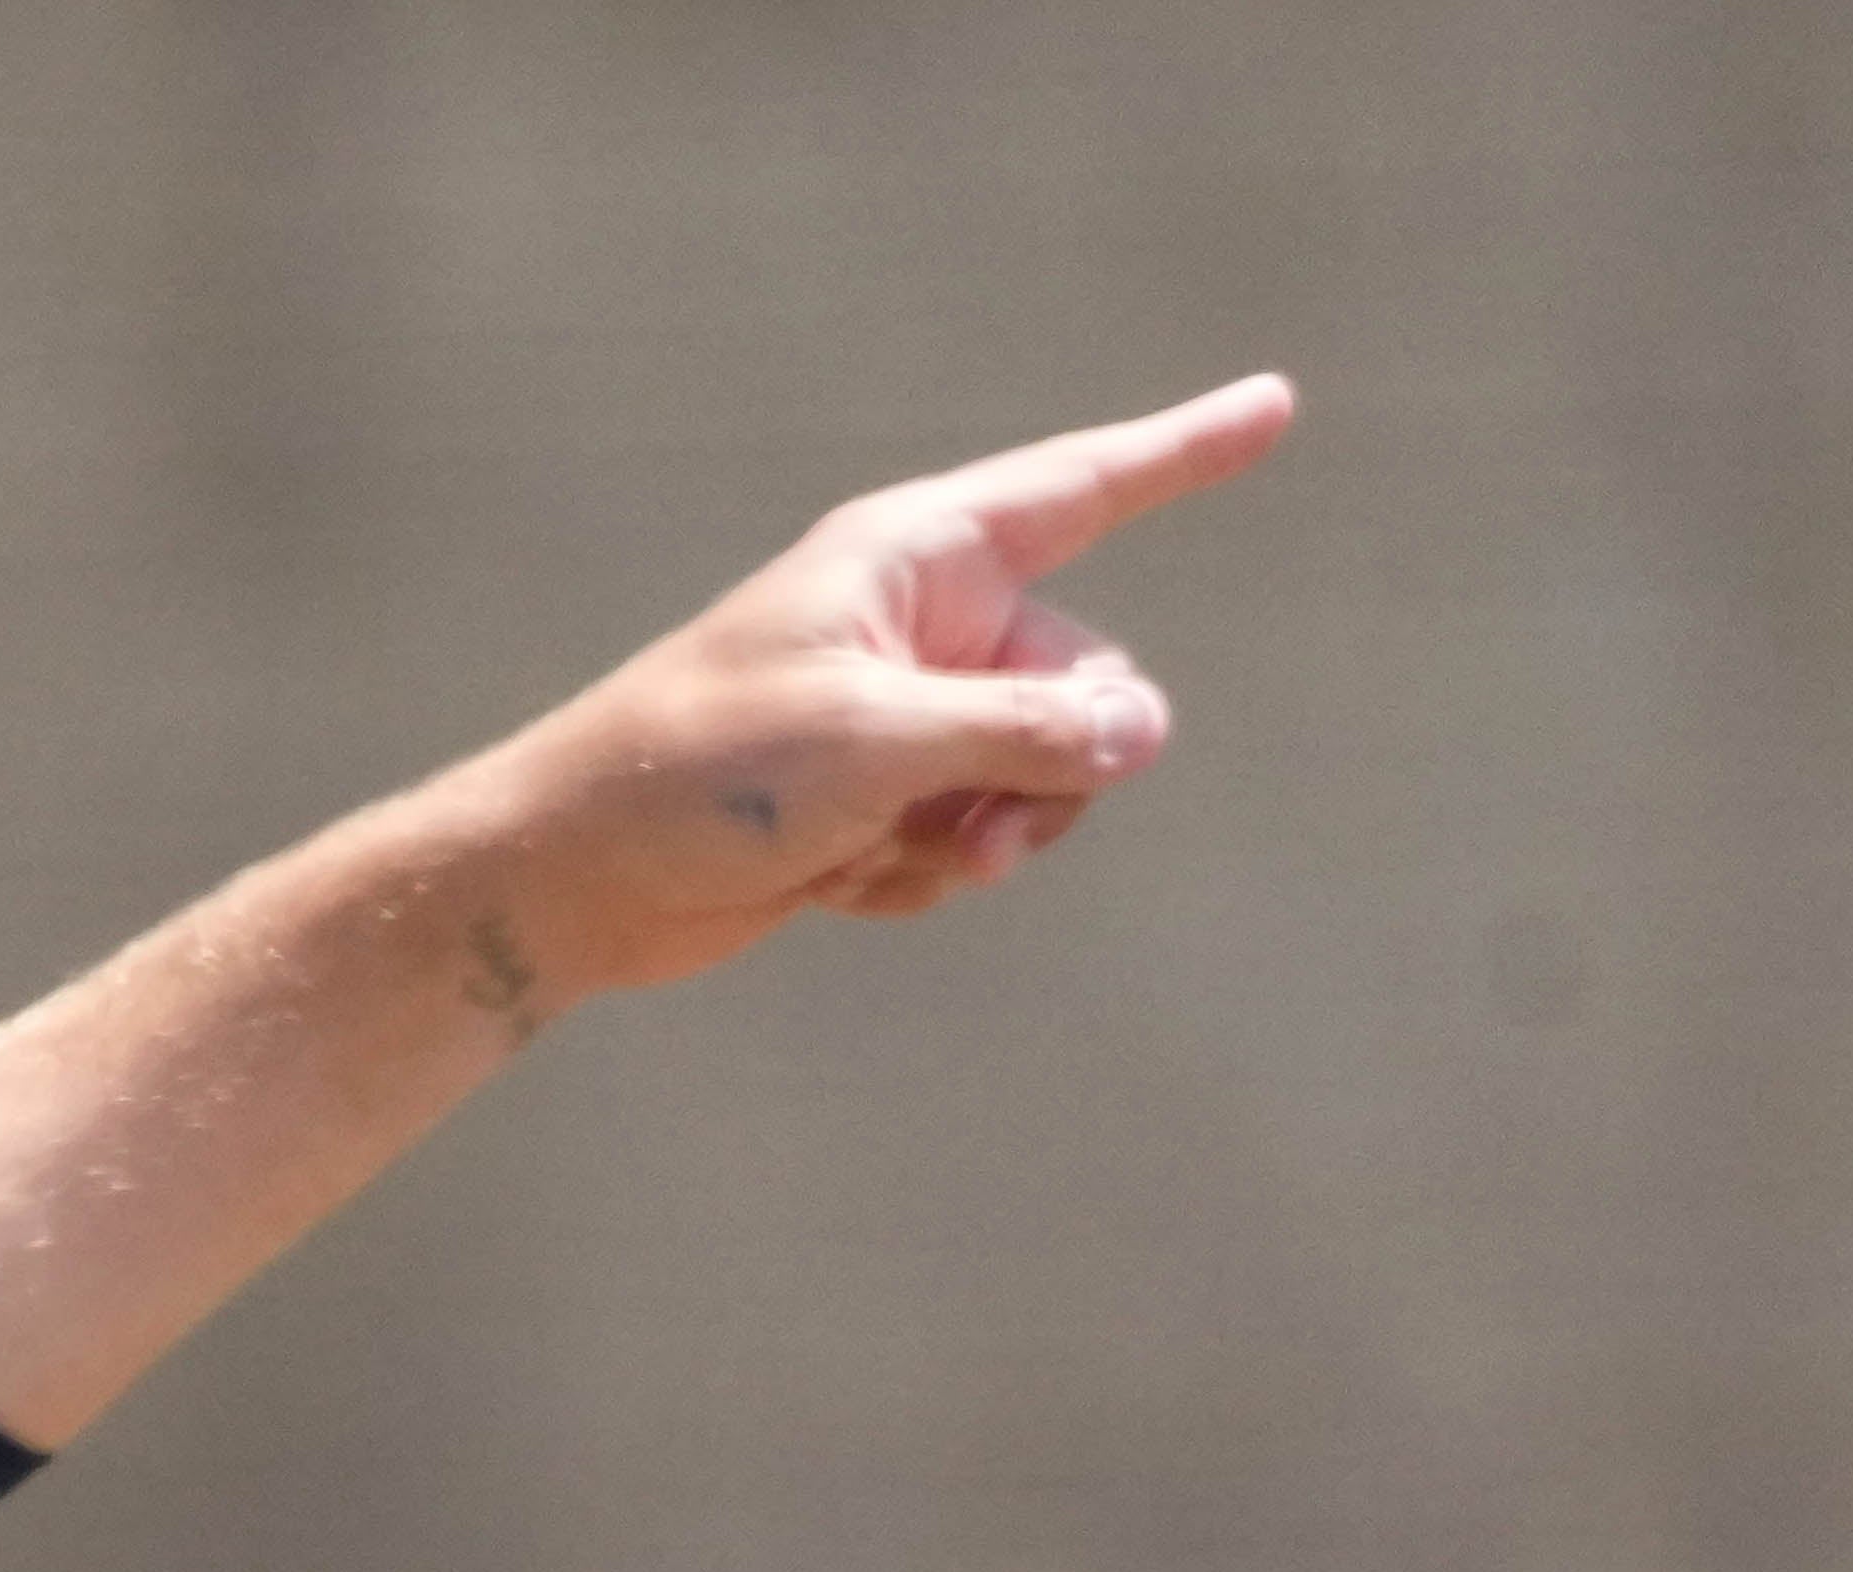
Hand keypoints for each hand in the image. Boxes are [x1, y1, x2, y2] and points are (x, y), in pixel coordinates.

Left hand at [471, 374, 1297, 1005]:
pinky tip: (834, 885)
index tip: (1277, 405)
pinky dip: (921, 875)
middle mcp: (924, 624)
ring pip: (1041, 777)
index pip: (1084, 488)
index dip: (1184, 450)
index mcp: (917, 557)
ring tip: (879, 858)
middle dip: (1051, 771)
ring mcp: (908, 715)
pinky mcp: (882, 800)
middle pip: (1088, 686)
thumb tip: (1139, 734)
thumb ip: (1022, 731)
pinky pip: (974, 838)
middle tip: (978, 828)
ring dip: (985, 838)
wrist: (575, 878)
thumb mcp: (877, 741)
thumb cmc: (699, 772)